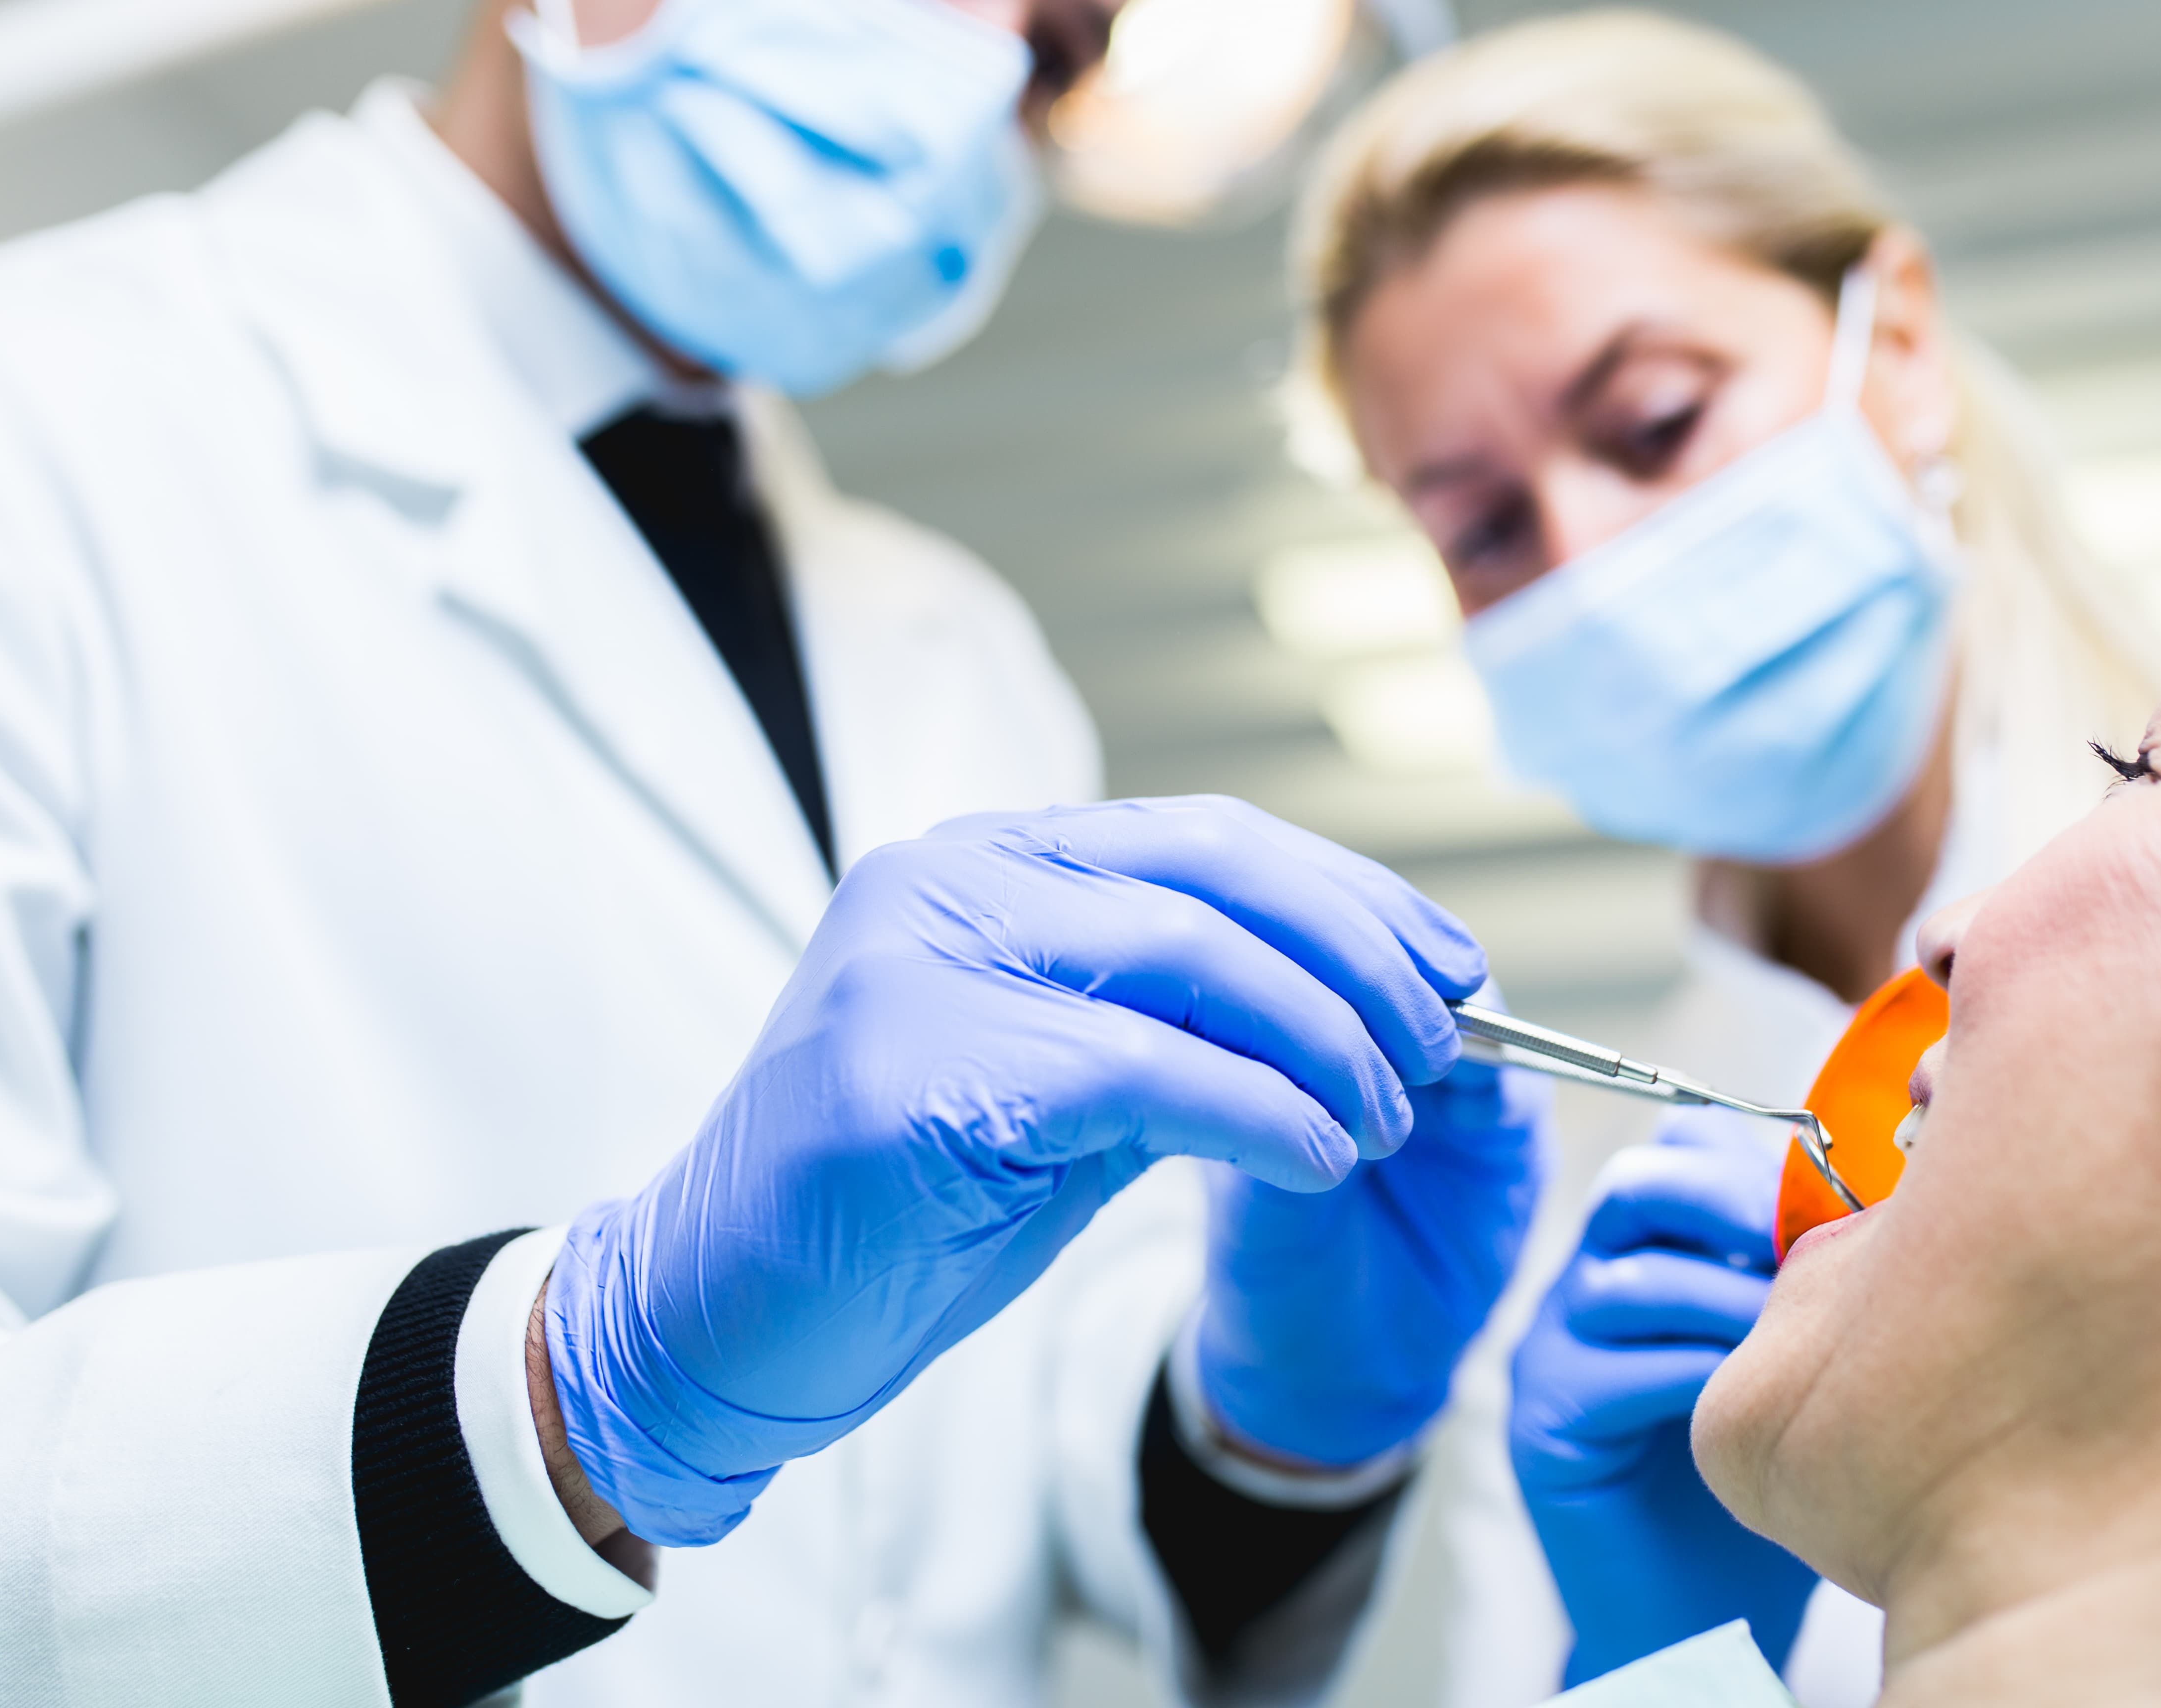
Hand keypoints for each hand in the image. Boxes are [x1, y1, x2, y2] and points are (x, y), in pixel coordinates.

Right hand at [544, 797, 1484, 1544]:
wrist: (711, 1320)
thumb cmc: (901, 1211)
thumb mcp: (1065, 1091)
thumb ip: (1179, 1029)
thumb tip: (1364, 1013)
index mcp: (981, 862)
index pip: (1204, 840)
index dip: (1348, 895)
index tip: (1449, 965)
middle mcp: (944, 881)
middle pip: (1211, 873)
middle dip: (1357, 956)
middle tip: (1443, 1041)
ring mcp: (915, 964)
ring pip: (1187, 959)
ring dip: (1325, 1043)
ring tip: (1390, 1117)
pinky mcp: (909, 1073)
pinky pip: (1140, 1073)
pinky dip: (1259, 1114)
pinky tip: (1319, 1160)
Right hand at [1511, 1109, 1818, 1683]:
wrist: (1707, 1603)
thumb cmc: (1769, 1469)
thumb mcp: (1792, 1350)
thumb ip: (1805, 1271)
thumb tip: (1877, 1195)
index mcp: (1649, 1246)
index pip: (1677, 1145)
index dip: (1750, 1158)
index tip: (1830, 1201)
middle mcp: (1588, 1282)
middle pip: (1636, 1186)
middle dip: (1729, 1206)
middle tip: (1803, 1252)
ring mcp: (1553, 1348)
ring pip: (1626, 1279)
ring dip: (1723, 1303)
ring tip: (1787, 1346)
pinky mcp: (1543, 1421)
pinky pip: (1614, 1371)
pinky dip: (1693, 1380)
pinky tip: (1743, 1409)